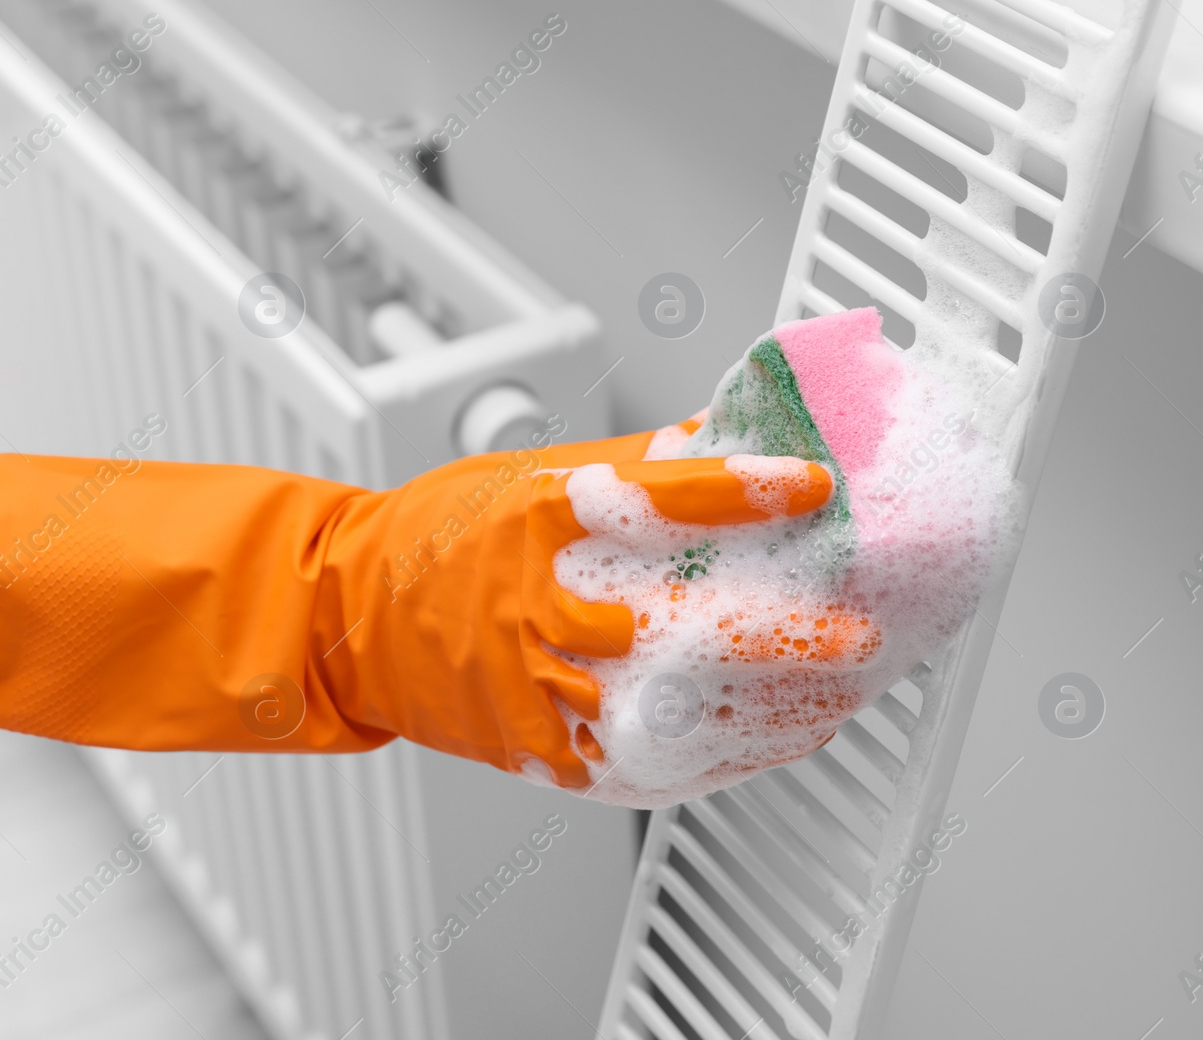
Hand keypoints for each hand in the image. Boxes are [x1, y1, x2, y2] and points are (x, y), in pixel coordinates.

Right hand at [318, 415, 850, 801]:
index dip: (750, 489)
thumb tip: (720, 437)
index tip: (817, 487)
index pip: (662, 495)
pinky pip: (636, 764)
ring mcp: (535, 681)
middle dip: (784, 635)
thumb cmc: (433, 537)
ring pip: (671, 709)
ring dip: (762, 710)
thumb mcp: (523, 476)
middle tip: (856, 636)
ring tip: (831, 699)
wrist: (346, 615)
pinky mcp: (533, 742)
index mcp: (541, 518)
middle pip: (683, 623)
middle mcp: (541, 600)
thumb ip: (629, 468)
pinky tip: (762, 746)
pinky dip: (709, 760)